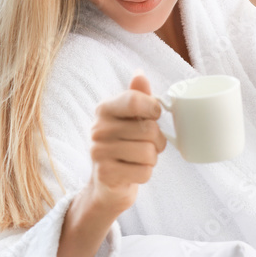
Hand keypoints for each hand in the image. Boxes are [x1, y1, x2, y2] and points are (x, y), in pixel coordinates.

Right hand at [87, 72, 165, 216]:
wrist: (108, 183)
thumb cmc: (124, 145)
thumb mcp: (130, 119)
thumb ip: (137, 96)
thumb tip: (139, 73)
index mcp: (105, 109)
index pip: (135, 100)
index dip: (153, 109)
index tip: (154, 115)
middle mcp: (98, 128)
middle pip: (149, 130)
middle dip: (157, 141)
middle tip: (148, 145)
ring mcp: (99, 152)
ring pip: (149, 153)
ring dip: (152, 159)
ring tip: (139, 159)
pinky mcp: (106, 174)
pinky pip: (144, 172)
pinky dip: (145, 174)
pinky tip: (132, 172)